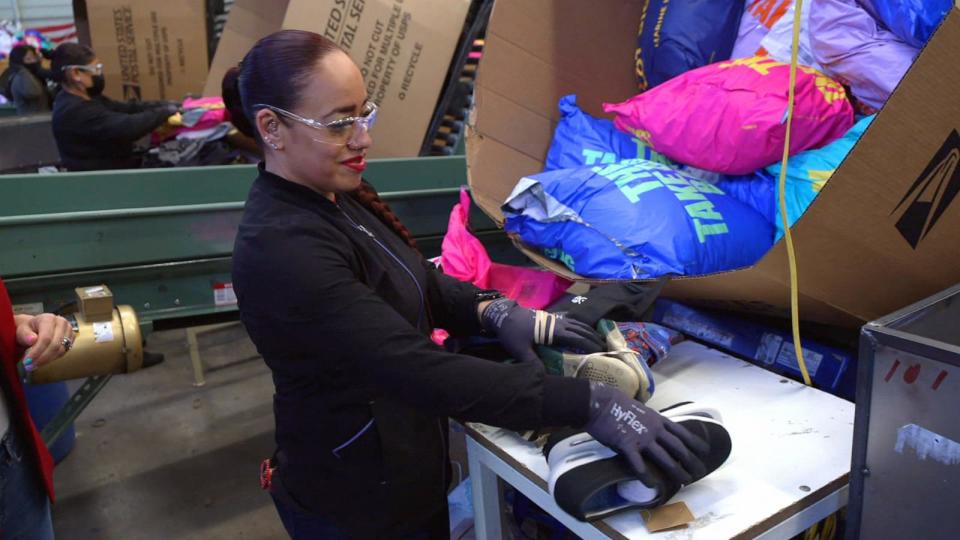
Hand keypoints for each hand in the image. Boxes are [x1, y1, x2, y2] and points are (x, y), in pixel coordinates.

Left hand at [15, 313, 74, 371]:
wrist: (35, 328)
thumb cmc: (27, 329)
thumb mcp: (21, 330)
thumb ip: (25, 334)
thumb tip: (32, 339)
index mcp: (48, 318)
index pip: (46, 338)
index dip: (37, 351)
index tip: (27, 361)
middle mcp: (62, 323)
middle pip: (55, 345)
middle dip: (42, 358)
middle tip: (30, 366)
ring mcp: (68, 330)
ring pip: (61, 350)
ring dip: (47, 360)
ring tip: (34, 364)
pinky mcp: (71, 338)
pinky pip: (64, 352)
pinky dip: (52, 358)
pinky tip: (43, 360)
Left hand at [481, 299, 603, 362]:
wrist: (503, 314)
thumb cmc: (512, 332)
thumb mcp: (520, 349)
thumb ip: (532, 362)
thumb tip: (545, 375)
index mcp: (552, 331)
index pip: (577, 338)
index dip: (590, 344)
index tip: (600, 351)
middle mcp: (557, 323)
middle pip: (581, 329)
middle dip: (594, 338)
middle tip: (605, 347)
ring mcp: (554, 318)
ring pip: (577, 323)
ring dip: (588, 330)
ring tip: (598, 338)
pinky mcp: (550, 317)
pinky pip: (570, 320)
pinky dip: (579, 325)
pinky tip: (582, 329)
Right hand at [584, 383, 708, 485]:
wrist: (600, 403)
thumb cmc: (617, 405)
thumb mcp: (641, 410)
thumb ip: (650, 423)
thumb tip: (656, 432)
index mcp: (658, 419)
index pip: (682, 433)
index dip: (696, 443)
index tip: (706, 451)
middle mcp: (654, 429)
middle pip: (678, 447)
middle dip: (691, 461)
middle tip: (699, 473)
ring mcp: (642, 437)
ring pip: (664, 457)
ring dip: (676, 471)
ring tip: (684, 482)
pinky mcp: (627, 445)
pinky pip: (638, 463)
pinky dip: (646, 476)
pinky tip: (652, 485)